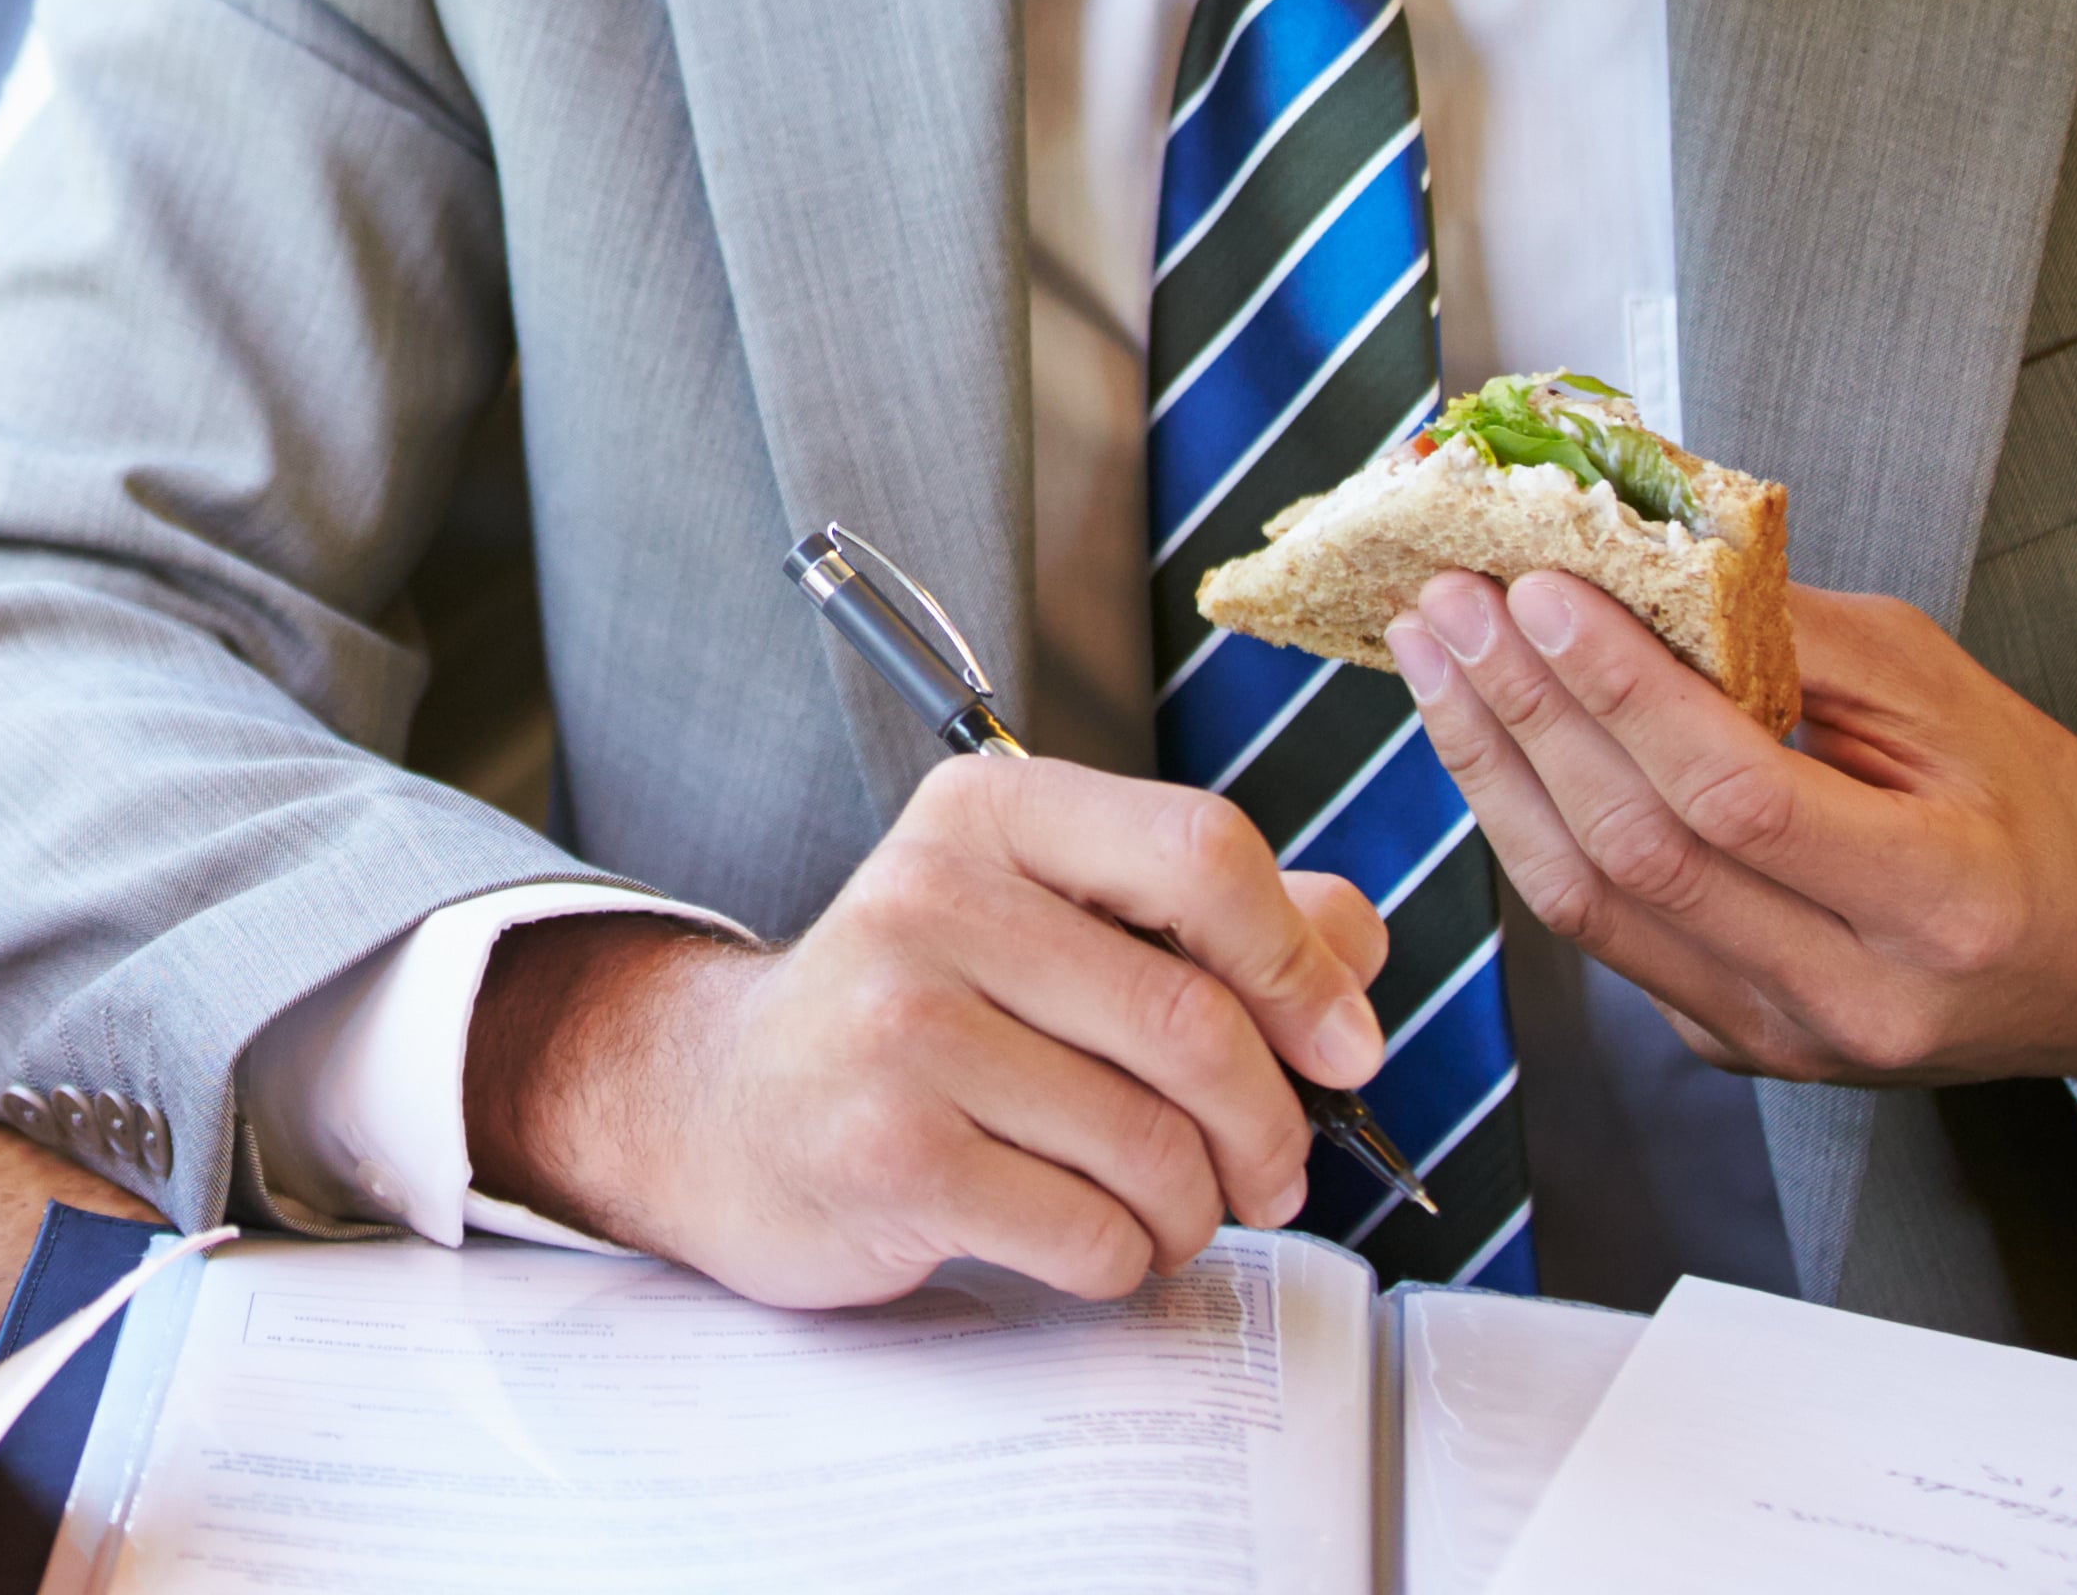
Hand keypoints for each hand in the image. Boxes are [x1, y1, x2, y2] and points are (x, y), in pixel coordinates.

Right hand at [465, 754, 1388, 1308]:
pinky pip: (1088, 1232)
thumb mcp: (1045, 926)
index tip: (1343, 1046)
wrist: (726, 1112)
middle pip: (1195, 1022)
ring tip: (1158, 1208)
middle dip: (1269, 1128)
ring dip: (1195, 1209)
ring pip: (1153, 1145)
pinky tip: (1079, 1237)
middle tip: (1270, 1172)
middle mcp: (932, 897)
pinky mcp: (886, 1151)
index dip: (1302, 965)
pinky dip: (1119, 1260)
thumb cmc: (915, 1021)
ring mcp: (898, 1024)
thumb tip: (1351, 943)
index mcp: (989, 817)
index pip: (1202, 851)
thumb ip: (1207, 918)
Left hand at [1386, 571, 2076, 1116]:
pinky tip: (1490, 740)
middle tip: (1451, 605)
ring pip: (1591, 906)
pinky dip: (1531, 826)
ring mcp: (1785, 1038)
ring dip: (1491, 768)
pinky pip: (1602, 934)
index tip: (1537, 591)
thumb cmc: (2036, 808)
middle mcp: (1858, 995)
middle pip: (1640, 852)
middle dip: (1523, 712)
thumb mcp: (1944, 691)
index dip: (1619, 689)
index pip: (1736, 793)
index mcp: (1942, 900)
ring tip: (1436, 658)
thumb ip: (1788, 635)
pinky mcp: (1734, 1044)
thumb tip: (1628, 564)